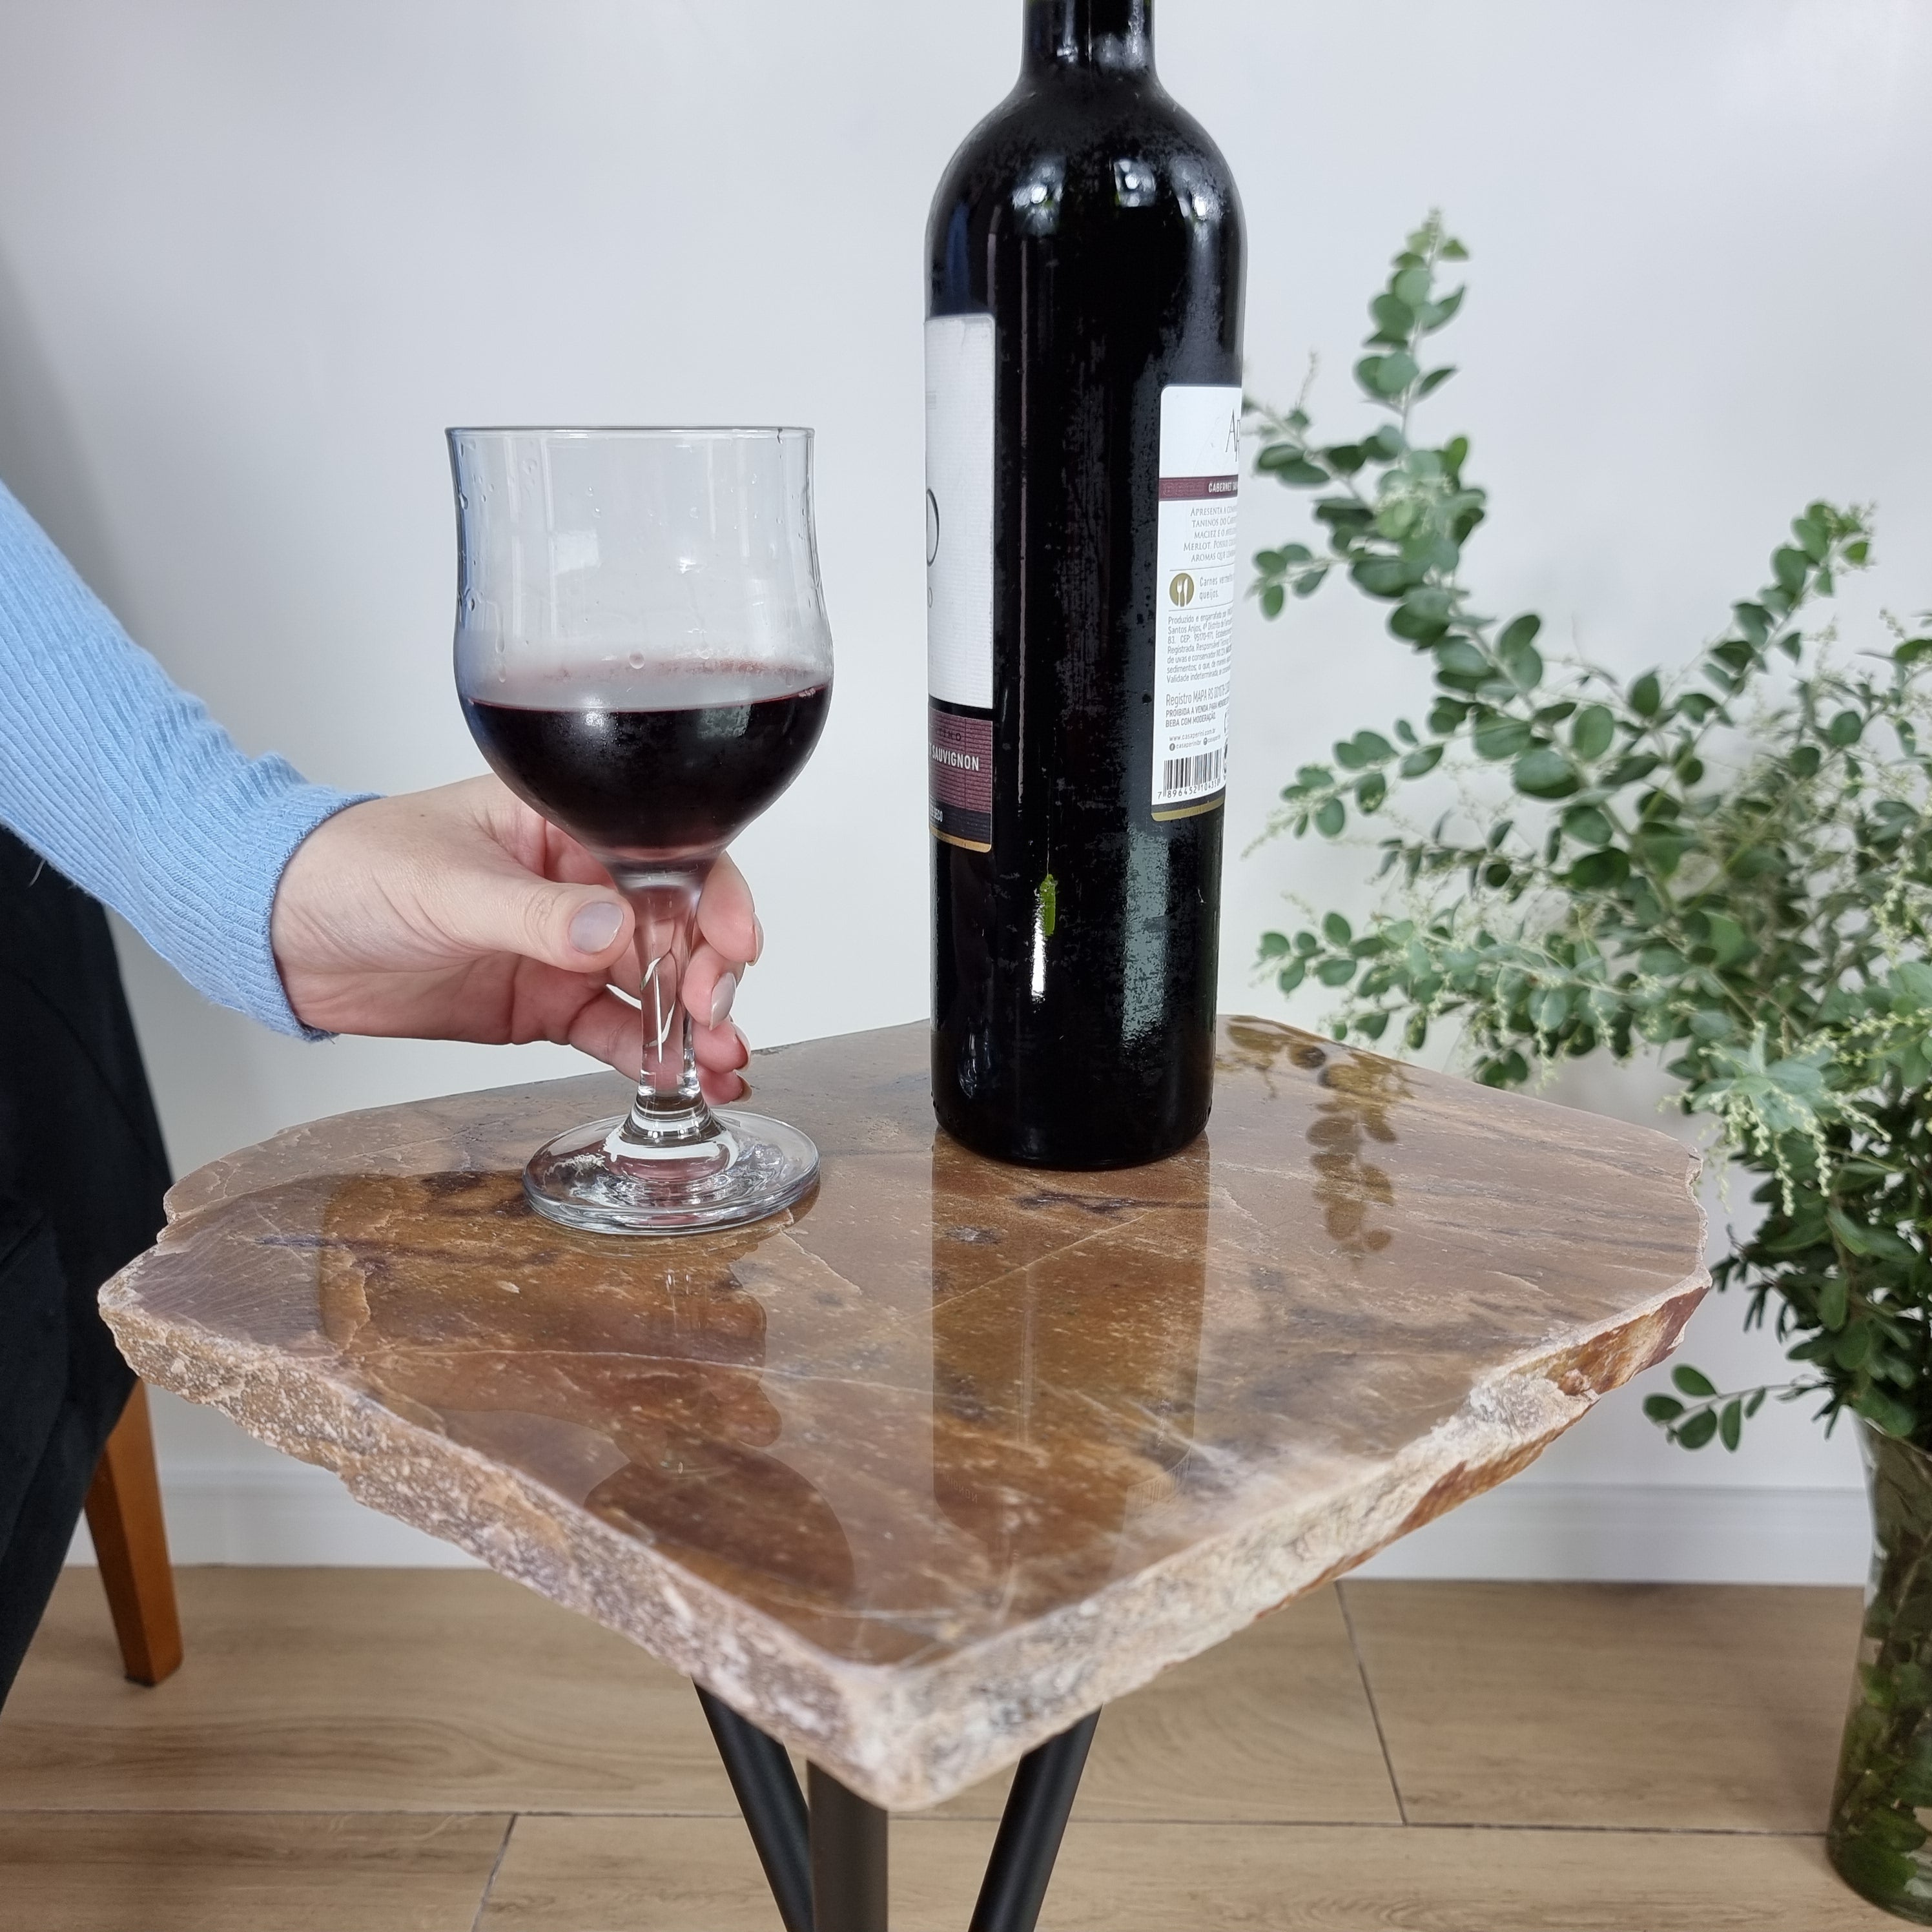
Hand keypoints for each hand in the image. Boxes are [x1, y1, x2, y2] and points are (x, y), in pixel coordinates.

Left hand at [270, 777, 755, 1100]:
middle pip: (676, 926)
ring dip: (693, 1026)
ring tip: (722, 1066)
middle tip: (717, 1018)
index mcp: (563, 825)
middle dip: (709, 974)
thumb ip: (531, 913)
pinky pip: (611, 1031)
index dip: (713, 897)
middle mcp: (578, 884)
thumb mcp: (444, 885)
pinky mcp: (543, 1005)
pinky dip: (648, 1057)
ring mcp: (564, 949)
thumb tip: (610, 931)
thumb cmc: (350, 870)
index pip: (666, 853)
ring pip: (654, 986)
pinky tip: (679, 1080)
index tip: (733, 944)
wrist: (280, 935)